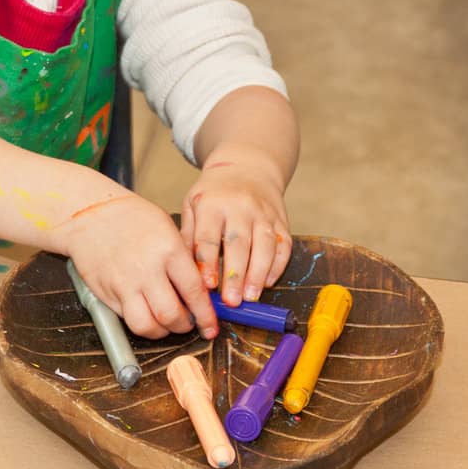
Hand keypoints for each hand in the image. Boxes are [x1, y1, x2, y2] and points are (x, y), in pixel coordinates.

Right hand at [60, 193, 218, 339]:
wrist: (90, 214)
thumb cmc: (130, 218)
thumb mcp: (168, 229)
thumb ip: (184, 260)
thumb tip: (201, 290)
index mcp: (167, 250)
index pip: (194, 293)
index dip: (205, 316)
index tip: (210, 326)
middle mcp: (145, 270)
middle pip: (171, 316)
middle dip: (185, 326)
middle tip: (188, 322)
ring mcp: (122, 284)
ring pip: (146, 326)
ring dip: (161, 331)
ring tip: (165, 322)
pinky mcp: (105, 294)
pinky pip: (126, 319)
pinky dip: (140, 321)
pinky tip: (145, 310)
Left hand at [181, 150, 291, 306]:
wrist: (247, 167)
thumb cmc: (213, 192)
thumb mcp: (192, 204)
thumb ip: (189, 235)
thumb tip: (185, 270)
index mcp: (212, 204)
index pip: (209, 236)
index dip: (208, 262)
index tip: (206, 286)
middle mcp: (240, 207)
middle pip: (239, 244)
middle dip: (235, 275)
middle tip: (231, 301)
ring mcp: (264, 214)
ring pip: (264, 246)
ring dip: (258, 274)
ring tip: (250, 298)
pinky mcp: (281, 220)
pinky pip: (282, 245)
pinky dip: (277, 266)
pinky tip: (267, 283)